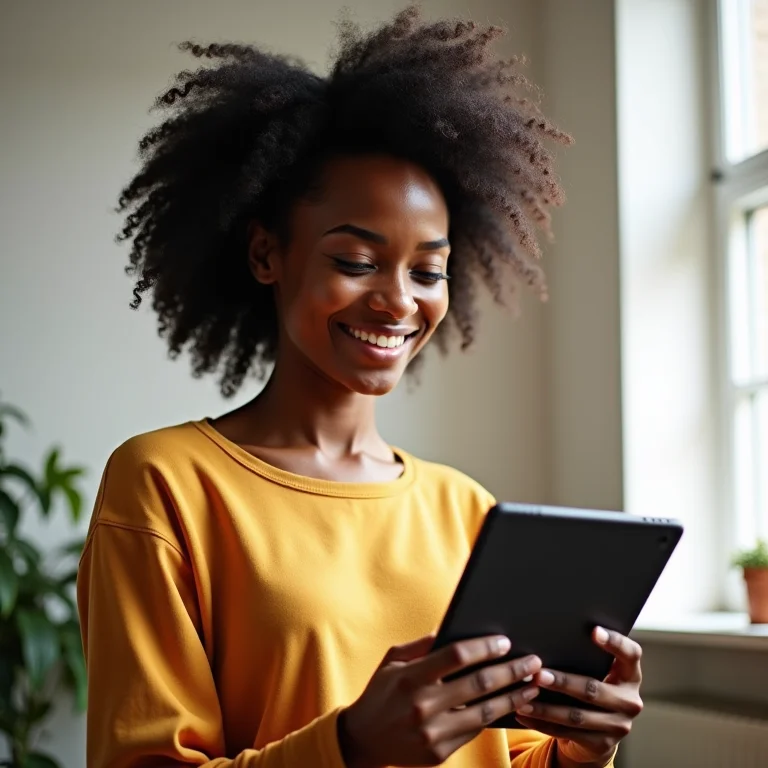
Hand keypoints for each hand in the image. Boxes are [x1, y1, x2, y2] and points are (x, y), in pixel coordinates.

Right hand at [339, 633, 542, 767]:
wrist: (362, 739)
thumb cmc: (380, 692)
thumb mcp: (393, 660)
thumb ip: (421, 644)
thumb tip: (451, 629)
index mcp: (411, 677)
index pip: (456, 656)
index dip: (483, 647)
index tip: (504, 642)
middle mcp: (422, 706)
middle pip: (478, 684)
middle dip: (511, 670)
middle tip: (533, 661)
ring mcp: (432, 733)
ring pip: (484, 712)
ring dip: (513, 697)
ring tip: (532, 685)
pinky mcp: (439, 753)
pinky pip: (473, 730)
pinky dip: (494, 716)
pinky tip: (511, 705)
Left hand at [514, 627, 643, 766]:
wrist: (598, 731)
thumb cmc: (591, 687)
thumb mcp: (597, 671)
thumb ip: (585, 656)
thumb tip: (548, 636)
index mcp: (630, 675)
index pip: (631, 654)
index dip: (615, 642)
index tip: (593, 630)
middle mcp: (630, 701)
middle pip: (594, 689)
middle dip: (563, 682)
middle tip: (538, 674)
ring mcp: (618, 726)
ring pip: (577, 715)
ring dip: (546, 708)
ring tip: (522, 699)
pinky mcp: (602, 744)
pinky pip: (566, 733)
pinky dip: (542, 724)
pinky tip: (523, 714)